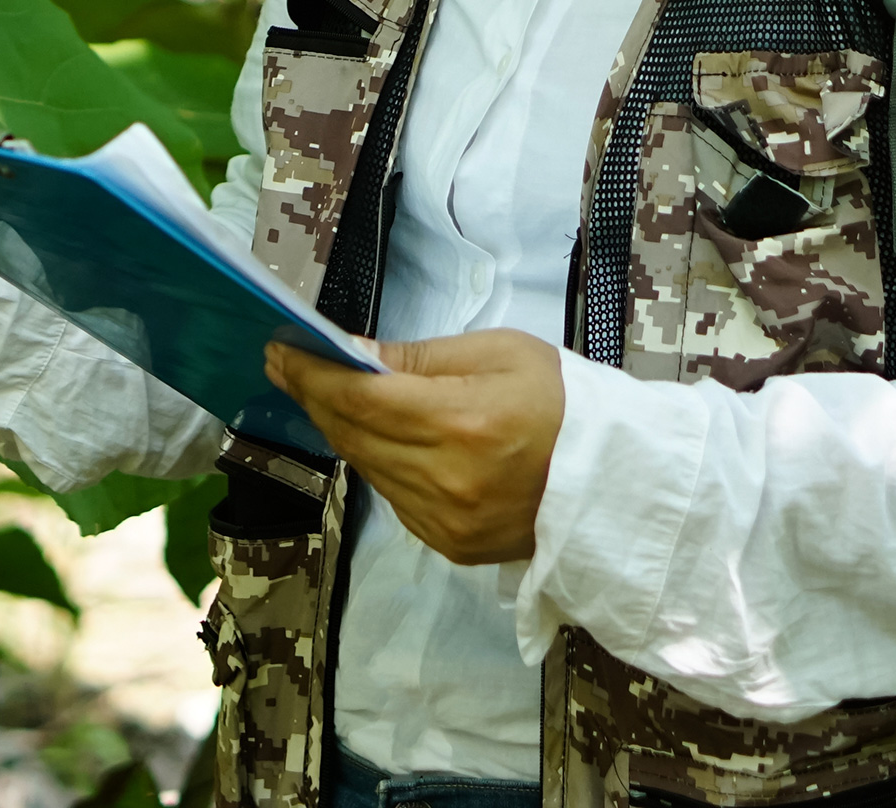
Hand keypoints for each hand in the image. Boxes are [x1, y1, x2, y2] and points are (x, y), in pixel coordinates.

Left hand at [264, 329, 563, 564]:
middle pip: (352, 434)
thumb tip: (353, 353)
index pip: (358, 397)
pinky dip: (376, 463)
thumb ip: (419, 359)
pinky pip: (392, 496)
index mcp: (460, 422)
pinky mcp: (449, 545)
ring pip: (366, 468)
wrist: (617, 479)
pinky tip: (374, 437)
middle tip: (288, 366)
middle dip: (314, 396)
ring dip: (340, 430)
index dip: (311, 374)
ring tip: (323, 395)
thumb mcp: (498, 354)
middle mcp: (445, 479)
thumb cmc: (562, 401)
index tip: (279, 351)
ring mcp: (446, 520)